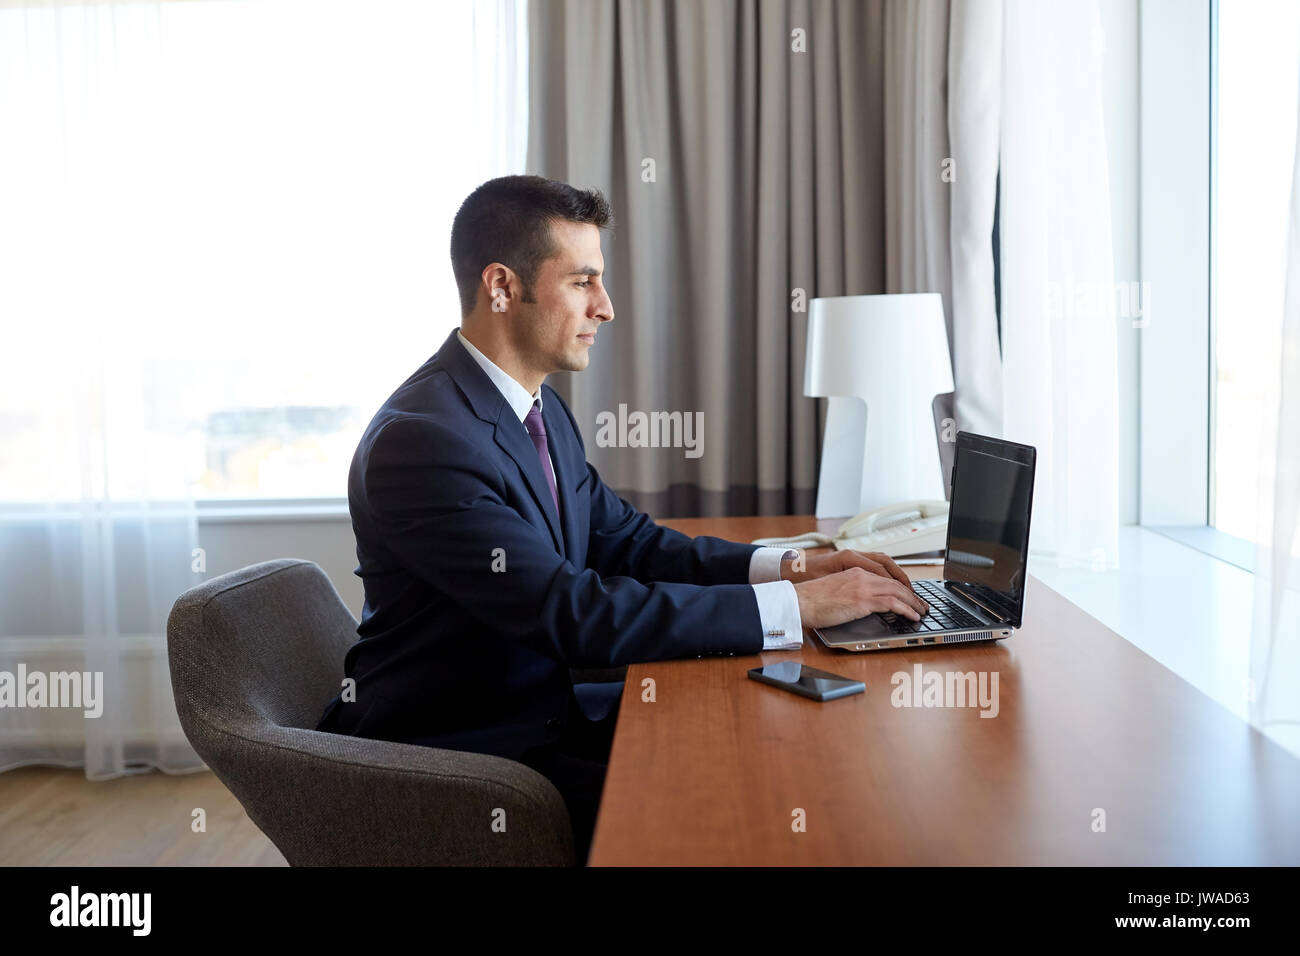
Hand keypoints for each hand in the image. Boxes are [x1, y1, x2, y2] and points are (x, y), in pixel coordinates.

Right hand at [791, 567, 928, 630]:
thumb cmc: (812, 600)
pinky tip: (912, 617)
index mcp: (855, 572)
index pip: (885, 578)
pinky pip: (892, 603)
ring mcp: (863, 587)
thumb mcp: (836, 590)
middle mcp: (862, 576)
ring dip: (913, 603)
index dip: (901, 588)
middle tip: (921, 605)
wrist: (800, 601)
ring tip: (921, 612)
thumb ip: (852, 592)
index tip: (909, 597)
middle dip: (912, 595)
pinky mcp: (863, 600)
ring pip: (898, 592)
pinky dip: (906, 610)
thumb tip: (863, 605)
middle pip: (896, 583)